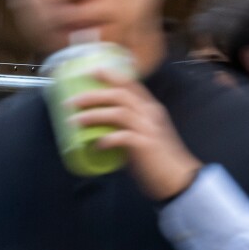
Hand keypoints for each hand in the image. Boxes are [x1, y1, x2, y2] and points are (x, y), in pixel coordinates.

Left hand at [69, 70, 202, 200]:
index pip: (132, 85)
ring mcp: (149, 129)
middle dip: (94, 95)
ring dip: (95, 115)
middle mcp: (151, 114)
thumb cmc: (159, 158)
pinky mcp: (145, 146)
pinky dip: (107, 139)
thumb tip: (101, 127)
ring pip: (120, 113)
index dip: (111, 75)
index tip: (91, 71)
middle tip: (71, 101)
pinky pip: (123, 137)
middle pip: (121, 95)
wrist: (177, 178)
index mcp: (151, 109)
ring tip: (75, 121)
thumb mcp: (145, 134)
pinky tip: (96, 145)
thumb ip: (128, 126)